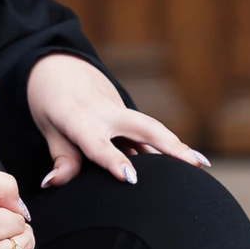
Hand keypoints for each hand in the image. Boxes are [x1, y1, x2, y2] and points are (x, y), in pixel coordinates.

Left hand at [27, 53, 207, 188]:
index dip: (113, 161)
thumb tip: (52, 184)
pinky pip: (145, 133)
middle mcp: (104, 111)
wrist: (57, 64)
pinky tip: (184, 162)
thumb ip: (60, 158)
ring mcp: (119, 109)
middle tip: (195, 165)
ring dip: (175, 146)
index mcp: (78, 117)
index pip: (97, 143)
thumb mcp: (48, 129)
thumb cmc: (48, 101)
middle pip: (142, 128)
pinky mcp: (126, 113)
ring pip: (151, 129)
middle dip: (169, 146)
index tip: (130, 178)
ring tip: (201, 166)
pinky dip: (163, 147)